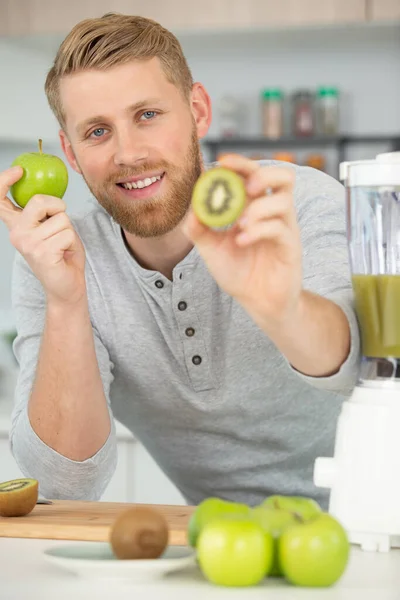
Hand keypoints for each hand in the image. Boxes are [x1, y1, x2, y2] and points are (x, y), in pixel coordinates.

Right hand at [0, 166, 85, 305]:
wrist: (67, 286)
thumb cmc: (62, 255)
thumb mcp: (50, 228)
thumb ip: (44, 212)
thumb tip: (49, 193)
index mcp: (17, 226)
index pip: (0, 200)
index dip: (4, 181)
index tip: (18, 171)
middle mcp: (17, 233)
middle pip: (39, 201)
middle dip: (58, 207)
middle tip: (60, 224)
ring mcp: (28, 243)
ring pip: (61, 218)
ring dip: (69, 230)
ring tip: (62, 246)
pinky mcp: (42, 252)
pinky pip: (67, 233)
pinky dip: (72, 241)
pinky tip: (64, 253)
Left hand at [184, 154, 301, 325]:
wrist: (257, 302)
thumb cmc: (238, 272)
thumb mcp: (211, 249)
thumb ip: (198, 230)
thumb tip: (191, 210)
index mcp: (255, 206)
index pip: (254, 174)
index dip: (241, 163)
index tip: (222, 162)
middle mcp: (273, 212)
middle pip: (283, 176)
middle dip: (262, 174)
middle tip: (245, 187)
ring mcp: (285, 228)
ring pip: (284, 200)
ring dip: (259, 207)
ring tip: (240, 224)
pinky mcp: (291, 246)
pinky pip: (279, 228)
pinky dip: (257, 231)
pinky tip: (241, 242)